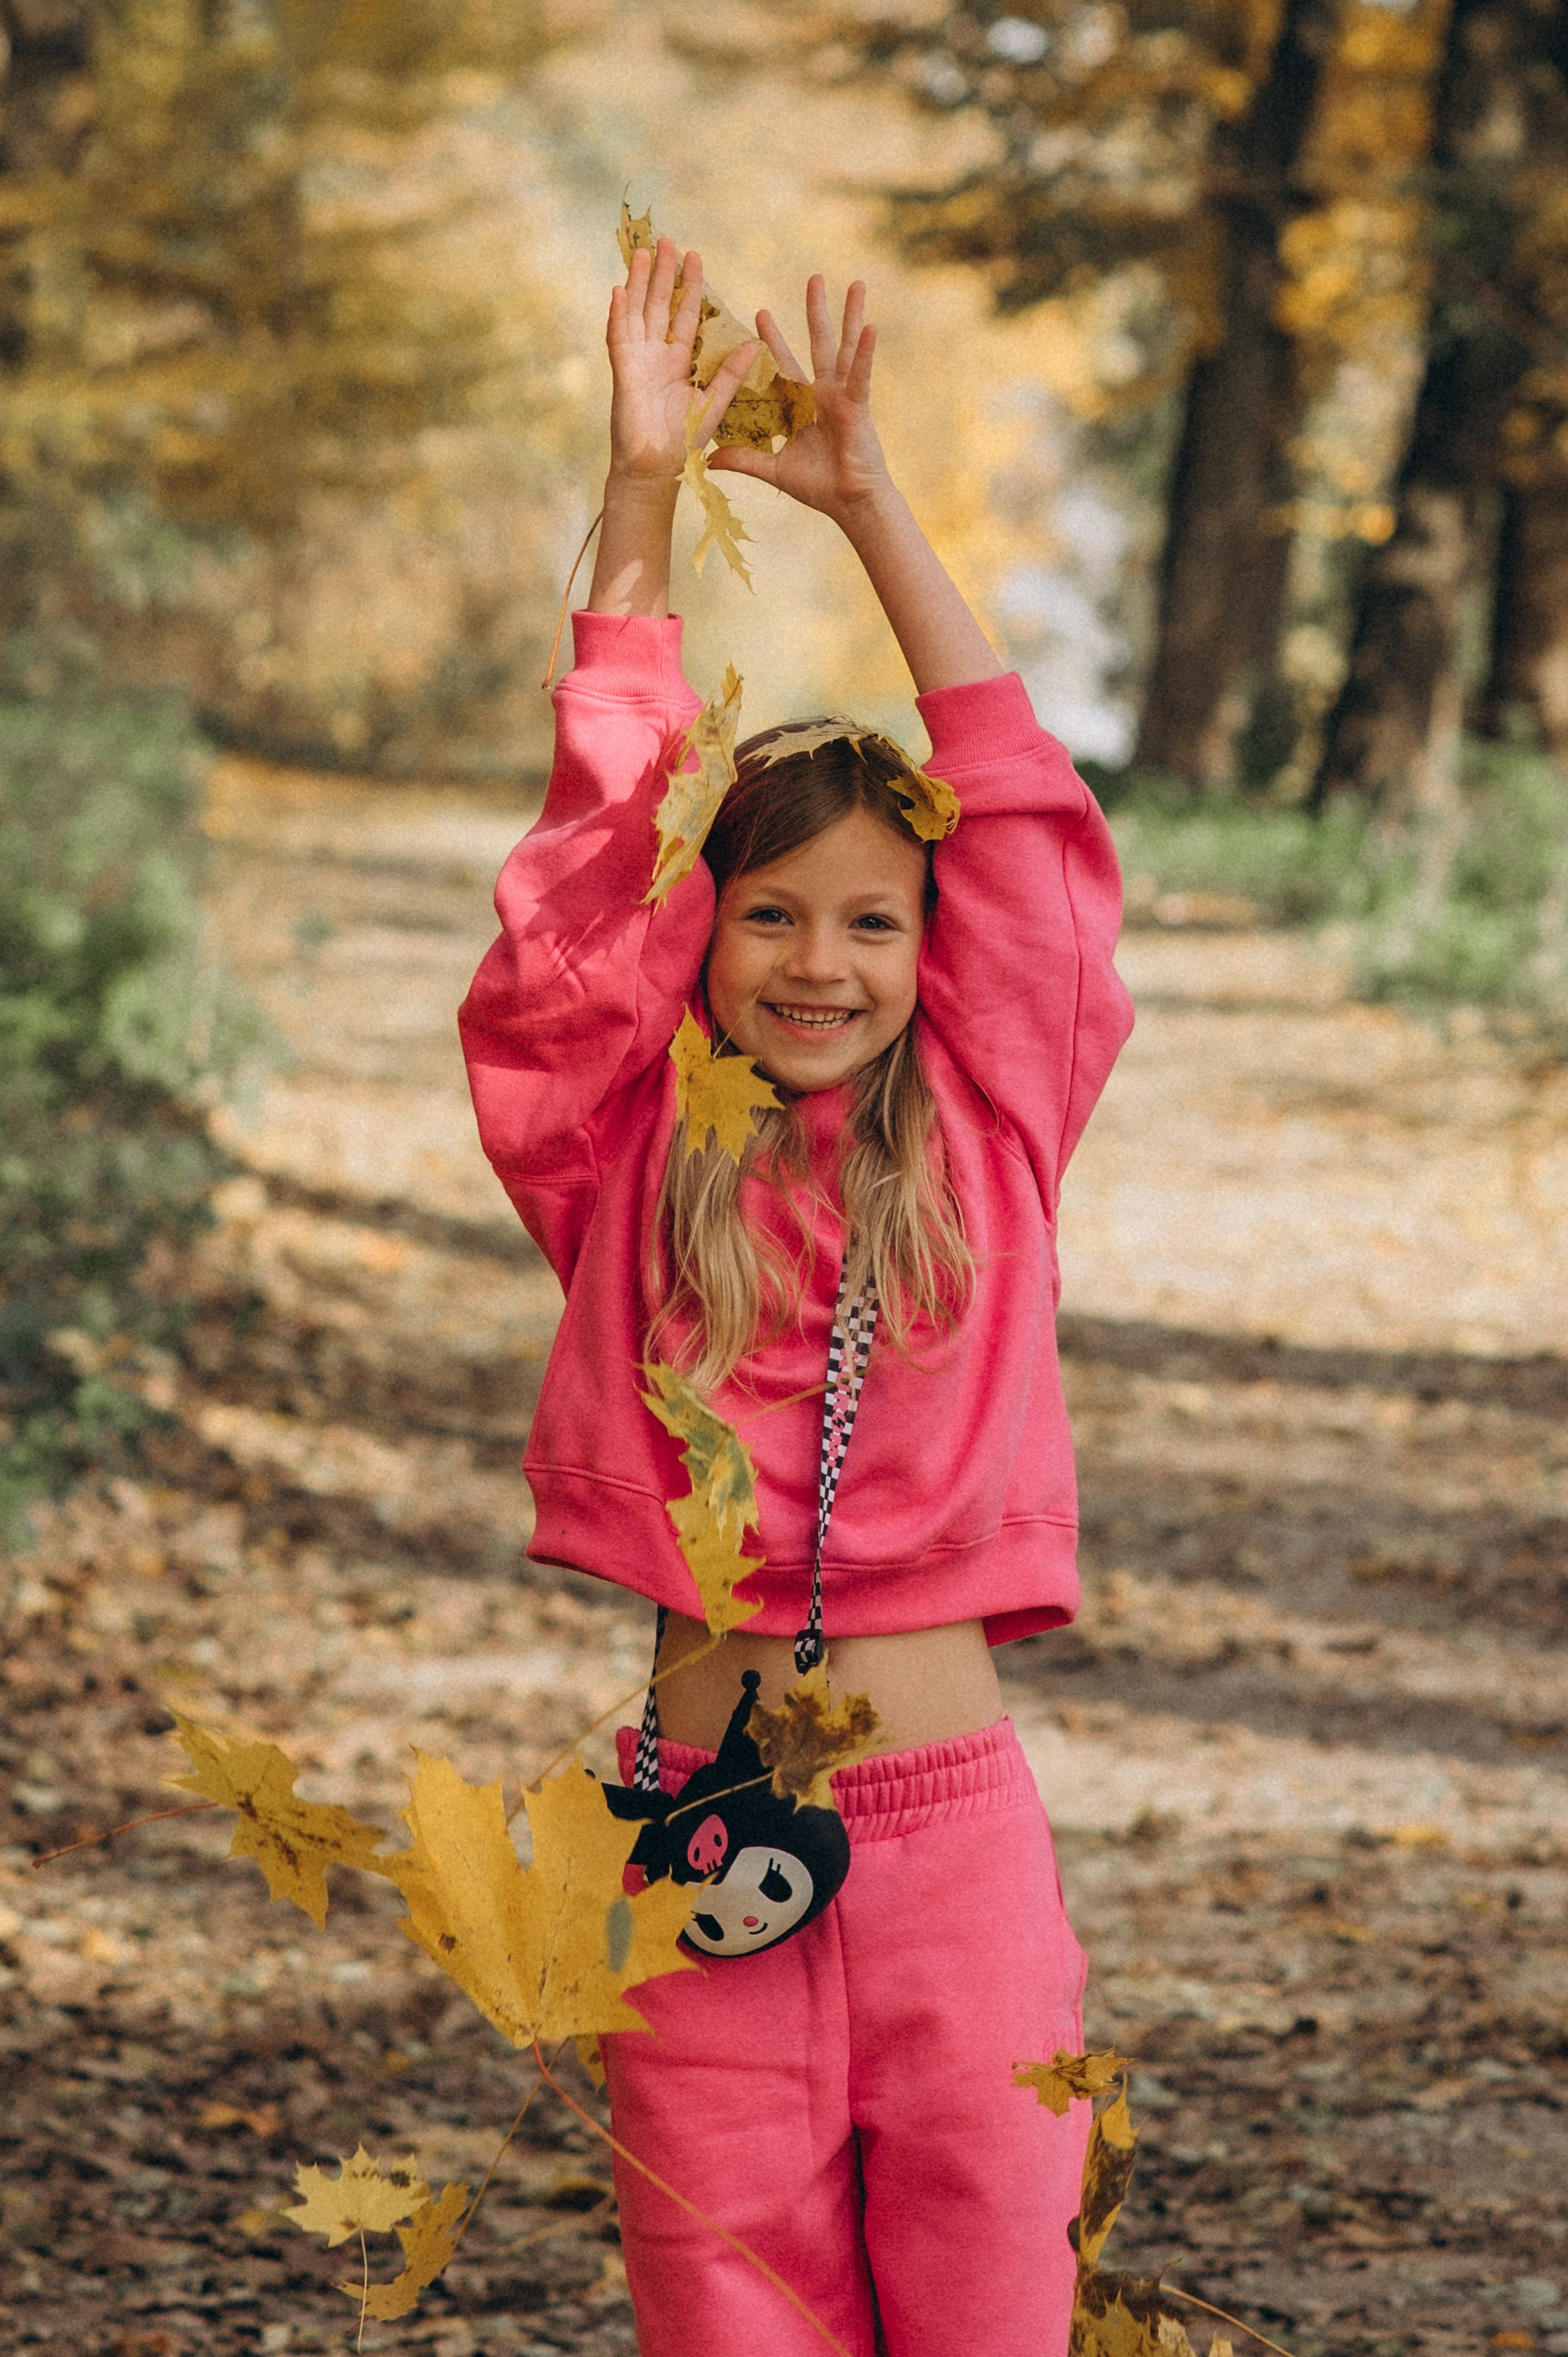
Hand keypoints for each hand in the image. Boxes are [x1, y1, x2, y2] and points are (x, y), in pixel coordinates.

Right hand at [607, 237, 760, 485]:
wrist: (656, 469)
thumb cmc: (683, 442)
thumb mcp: (713, 403)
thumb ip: (730, 375)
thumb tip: (752, 345)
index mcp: (679, 361)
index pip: (686, 315)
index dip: (689, 287)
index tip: (694, 257)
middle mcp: (656, 355)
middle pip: (658, 305)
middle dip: (662, 274)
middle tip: (666, 240)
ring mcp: (637, 361)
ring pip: (636, 313)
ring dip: (637, 283)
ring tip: (641, 253)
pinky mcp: (623, 372)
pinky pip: (619, 337)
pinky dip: (618, 315)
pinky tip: (618, 290)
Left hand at [707, 275, 891, 522]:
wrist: (849, 504)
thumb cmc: (818, 488)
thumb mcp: (773, 469)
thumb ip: (744, 459)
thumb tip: (709, 459)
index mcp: (803, 405)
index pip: (785, 364)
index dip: (774, 340)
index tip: (761, 313)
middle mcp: (824, 394)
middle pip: (818, 343)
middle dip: (816, 311)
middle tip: (813, 277)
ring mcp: (843, 396)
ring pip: (845, 347)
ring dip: (850, 315)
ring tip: (856, 283)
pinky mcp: (857, 405)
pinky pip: (860, 373)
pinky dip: (864, 351)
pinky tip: (871, 325)